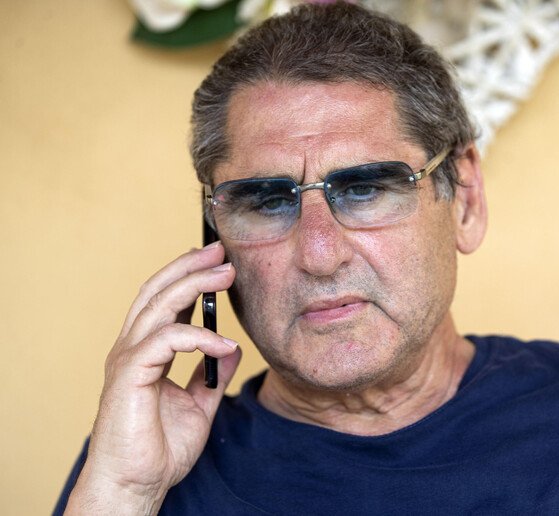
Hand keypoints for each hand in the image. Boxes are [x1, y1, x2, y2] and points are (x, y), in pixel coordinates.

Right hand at [66, 242, 240, 514]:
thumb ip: (210, 376)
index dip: (188, 276)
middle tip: (221, 250)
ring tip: (226, 274)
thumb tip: (230, 350)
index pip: (163, 301)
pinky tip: (223, 344)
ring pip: (158, 305)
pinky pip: (167, 341)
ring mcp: (127, 359)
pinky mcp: (129, 375)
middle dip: (189, 266)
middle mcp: (132, 349)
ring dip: (194, 284)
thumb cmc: (159, 449)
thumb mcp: (198, 404)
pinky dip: (199, 337)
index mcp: (145, 352)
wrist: (137, 485)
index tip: (217, 261)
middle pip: (157, 291)